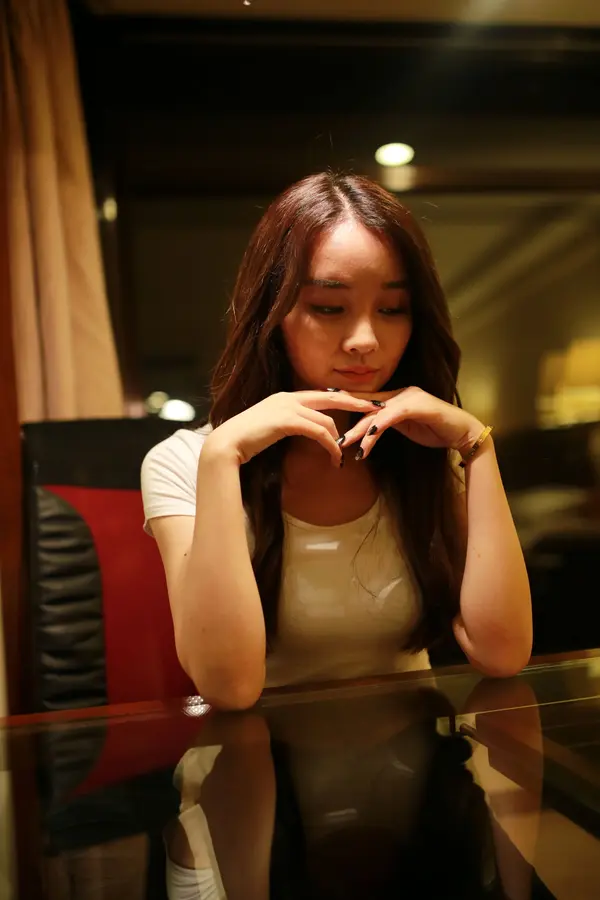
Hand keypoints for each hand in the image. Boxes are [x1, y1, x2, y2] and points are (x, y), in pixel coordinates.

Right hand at [205, 390, 383, 465]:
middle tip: (376, 408)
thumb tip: (301, 432)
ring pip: (327, 419)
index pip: (320, 395)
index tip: (359, 403)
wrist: (226, 444)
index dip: (341, 399)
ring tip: (345, 453)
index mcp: (284, 398)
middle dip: (356, 402)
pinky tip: (335, 457)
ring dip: (339, 438)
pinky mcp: (287, 420)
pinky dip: (330, 445)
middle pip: (331, 396)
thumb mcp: (269, 430)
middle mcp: (288, 397)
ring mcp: (287, 407)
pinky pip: (319, 432)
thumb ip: (286, 426)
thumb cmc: (244, 441)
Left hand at [341, 387, 483, 459]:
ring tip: (347, 443)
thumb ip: (389, 424)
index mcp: (397, 396)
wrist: (463, 432)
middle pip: (367, 406)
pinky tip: (368, 437)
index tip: (326, 405)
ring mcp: (409, 397)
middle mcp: (401, 393)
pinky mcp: (418, 405)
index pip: (367, 400)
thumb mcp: (407, 427)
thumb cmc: (436, 431)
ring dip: (361, 430)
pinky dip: (378, 427)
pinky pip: (392, 416)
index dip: (346, 401)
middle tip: (333, 435)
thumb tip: (370, 429)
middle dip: (348, 421)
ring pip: (377, 413)